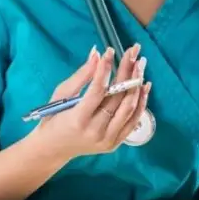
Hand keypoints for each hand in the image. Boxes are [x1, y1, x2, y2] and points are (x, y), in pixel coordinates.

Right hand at [32, 45, 150, 160]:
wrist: (54, 149)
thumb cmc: (53, 118)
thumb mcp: (61, 94)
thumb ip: (81, 75)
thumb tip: (97, 53)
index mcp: (78, 119)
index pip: (97, 90)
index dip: (105, 69)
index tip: (110, 50)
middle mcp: (96, 131)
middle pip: (117, 97)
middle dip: (126, 71)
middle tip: (133, 51)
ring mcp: (108, 139)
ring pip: (129, 108)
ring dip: (137, 84)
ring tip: (141, 64)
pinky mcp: (115, 143)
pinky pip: (133, 120)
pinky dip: (141, 102)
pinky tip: (145, 85)